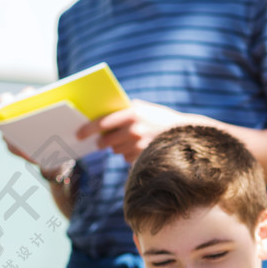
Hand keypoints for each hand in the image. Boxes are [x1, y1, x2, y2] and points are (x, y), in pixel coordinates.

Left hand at [78, 99, 214, 163]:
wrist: (187, 134)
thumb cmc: (163, 119)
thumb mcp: (146, 108)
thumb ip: (127, 109)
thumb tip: (103, 112)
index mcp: (132, 113)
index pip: (102, 122)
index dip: (88, 129)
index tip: (79, 134)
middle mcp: (134, 130)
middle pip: (106, 141)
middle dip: (102, 142)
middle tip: (99, 142)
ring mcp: (140, 146)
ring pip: (117, 151)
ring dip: (119, 148)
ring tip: (131, 142)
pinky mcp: (144, 158)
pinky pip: (128, 159)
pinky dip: (130, 155)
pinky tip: (141, 149)